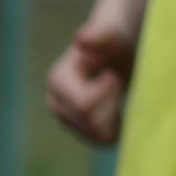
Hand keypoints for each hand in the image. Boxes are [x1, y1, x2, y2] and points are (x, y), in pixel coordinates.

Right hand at [44, 9, 136, 145]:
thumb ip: (100, 36)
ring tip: (116, 94)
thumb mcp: (112, 35)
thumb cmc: (115, 39)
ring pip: (98, 135)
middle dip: (112, 105)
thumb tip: (81, 37)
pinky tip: (120, 112)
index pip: (85, 105)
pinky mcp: (77, 128)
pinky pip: (99, 141)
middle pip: (92, 123)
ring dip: (115, 117)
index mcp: (58, 79)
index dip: (108, 93)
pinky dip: (115, 131)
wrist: (116, 50)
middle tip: (117, 83)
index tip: (113, 74)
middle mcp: (55, 101)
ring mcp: (64, 117)